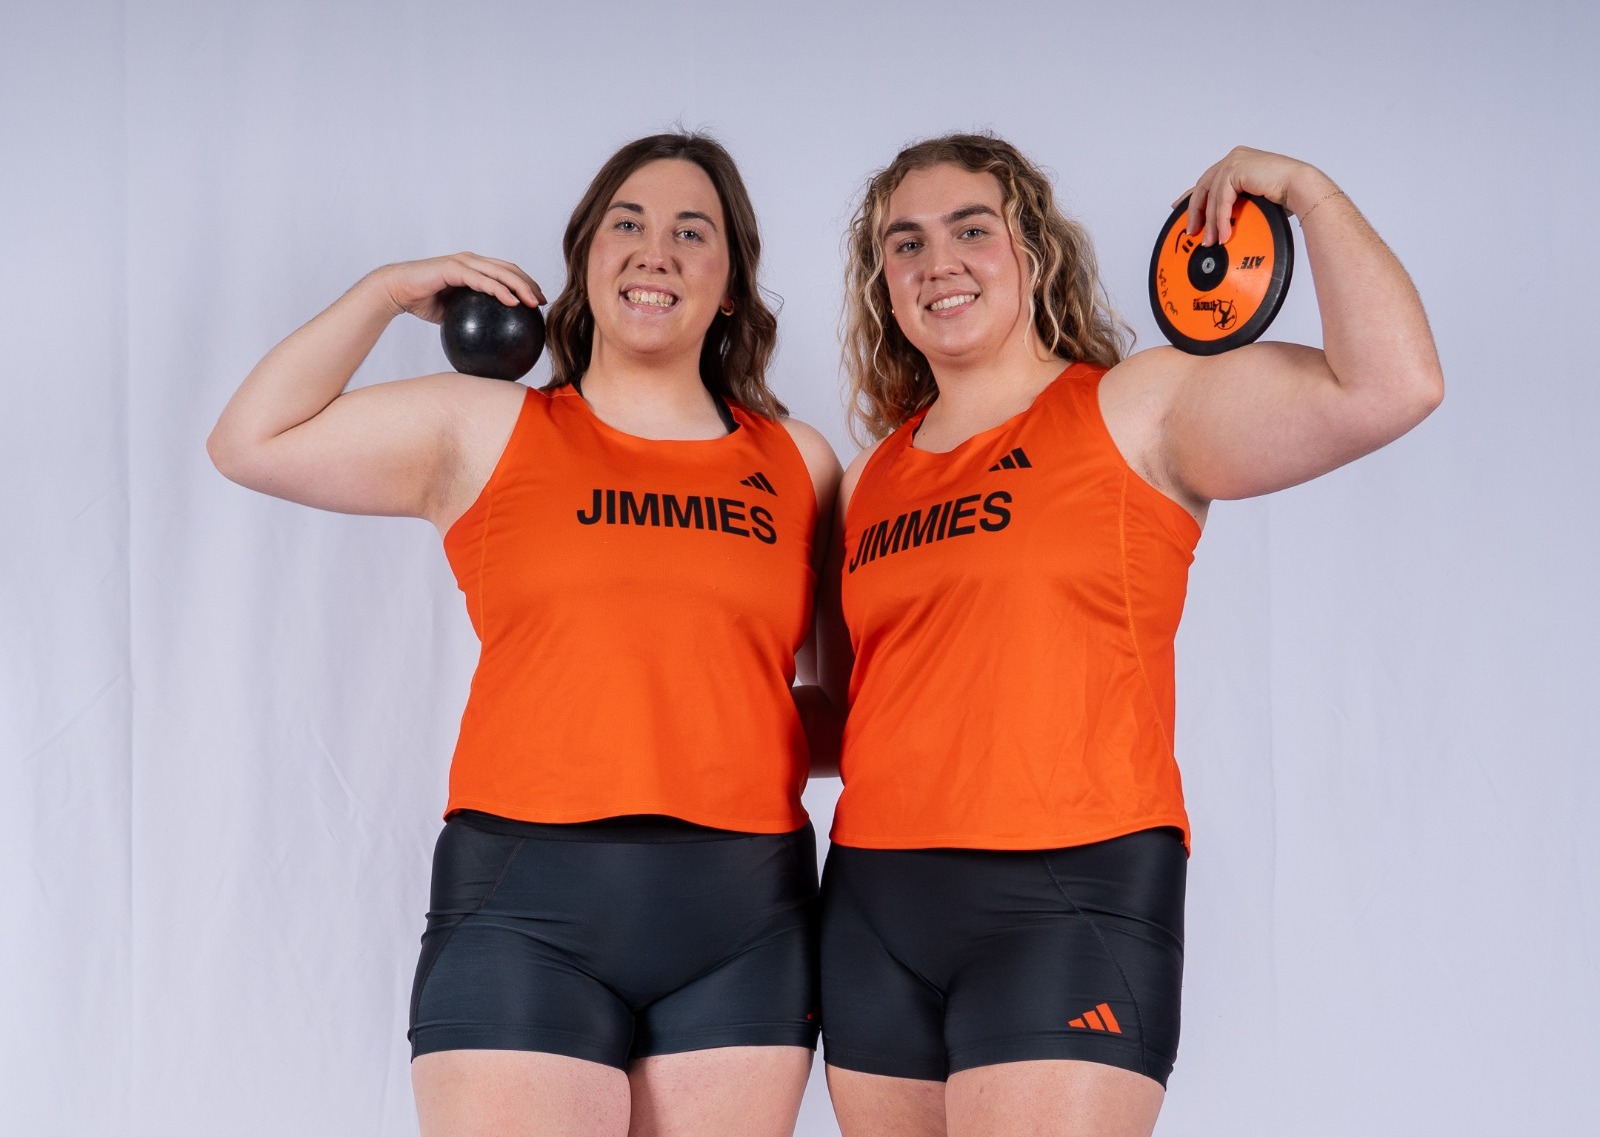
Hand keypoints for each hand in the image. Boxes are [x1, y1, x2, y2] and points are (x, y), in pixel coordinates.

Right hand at [371, 252, 545, 323]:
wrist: (397, 291)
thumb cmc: (423, 301)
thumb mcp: (454, 312)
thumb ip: (472, 316)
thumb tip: (488, 336)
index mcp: (473, 268)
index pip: (505, 272)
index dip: (524, 283)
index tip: (538, 301)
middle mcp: (471, 261)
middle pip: (509, 269)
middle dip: (529, 283)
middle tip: (543, 302)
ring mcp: (464, 263)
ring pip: (500, 271)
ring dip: (520, 286)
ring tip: (534, 302)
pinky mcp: (454, 268)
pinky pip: (483, 280)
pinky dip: (499, 290)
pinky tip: (512, 302)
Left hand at [1173, 146, 1333, 245]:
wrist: (1301, 188)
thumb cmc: (1285, 195)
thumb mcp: (1252, 201)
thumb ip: (1237, 204)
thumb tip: (1225, 223)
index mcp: (1237, 162)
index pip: (1208, 180)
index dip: (1192, 196)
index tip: (1178, 207)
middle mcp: (1234, 158)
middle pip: (1204, 187)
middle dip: (1195, 212)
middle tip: (1192, 230)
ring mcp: (1234, 161)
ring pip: (1212, 196)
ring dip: (1211, 222)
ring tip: (1211, 240)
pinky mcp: (1237, 169)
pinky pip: (1222, 199)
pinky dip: (1221, 219)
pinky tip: (1223, 234)